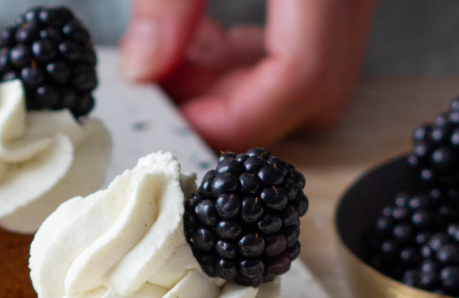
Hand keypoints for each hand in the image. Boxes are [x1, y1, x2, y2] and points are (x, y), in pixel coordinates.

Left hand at [120, 0, 376, 150]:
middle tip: (170, 99)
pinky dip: (251, 58)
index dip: (234, 119)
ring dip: (238, 86)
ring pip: (311, 73)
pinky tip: (201, 40)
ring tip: (175, 66)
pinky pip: (305, 44)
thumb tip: (145, 70)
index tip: (176, 124)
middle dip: (234, 110)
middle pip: (313, 91)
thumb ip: (170, 5)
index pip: (302, 79)